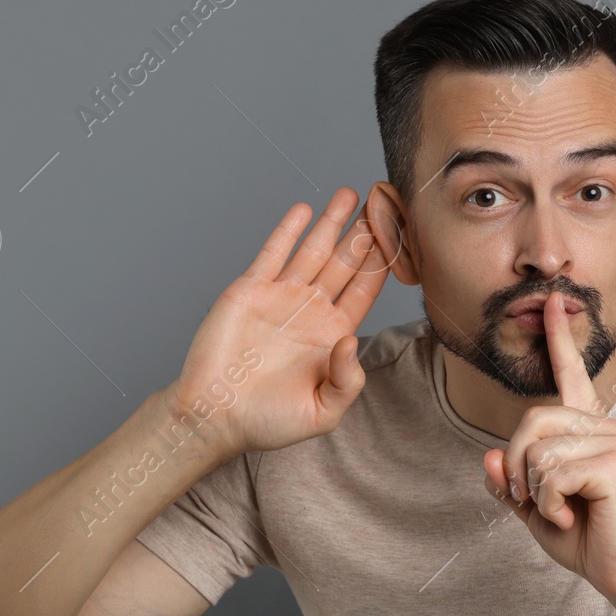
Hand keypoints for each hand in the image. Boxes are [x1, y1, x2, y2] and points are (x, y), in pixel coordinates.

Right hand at [164, 188, 396, 457]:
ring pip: (313, 250)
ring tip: (352, 194)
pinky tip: (306, 210)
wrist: (214, 417)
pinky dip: (288, 230)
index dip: (381, 263)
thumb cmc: (268, 422)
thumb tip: (351, 340)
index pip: (364, 291)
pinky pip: (273, 253)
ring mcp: (280, 297)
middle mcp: (310, 311)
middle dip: (364, 234)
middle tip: (384, 202)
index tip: (401, 237)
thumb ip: (348, 381)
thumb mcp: (323, 413)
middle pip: (345, 263)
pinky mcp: (249, 290)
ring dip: (332, 223)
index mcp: (333, 335)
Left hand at [482, 290, 615, 608]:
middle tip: (532, 501)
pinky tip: (569, 518)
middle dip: (517, 466)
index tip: (556, 301)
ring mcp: (615, 440)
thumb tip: (490, 457)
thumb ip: (510, 482)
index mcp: (587, 430)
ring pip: (539, 450)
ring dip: (534, 491)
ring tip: (558, 512)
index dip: (560, 339)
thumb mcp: (534, 509)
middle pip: (531, 419)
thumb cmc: (585, 539)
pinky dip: (548, 503)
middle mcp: (606, 425)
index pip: (571, 376)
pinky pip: (553, 472)